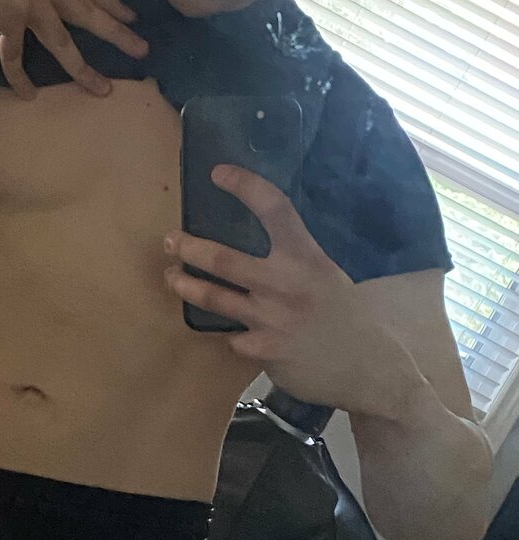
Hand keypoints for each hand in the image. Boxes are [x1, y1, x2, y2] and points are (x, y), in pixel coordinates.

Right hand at [0, 0, 148, 98]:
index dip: (112, 3)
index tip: (134, 15)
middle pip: (89, 12)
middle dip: (119, 33)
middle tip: (143, 50)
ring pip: (64, 42)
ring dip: (84, 70)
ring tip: (103, 90)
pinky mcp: (8, 17)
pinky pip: (17, 56)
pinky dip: (20, 77)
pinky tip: (28, 93)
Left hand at [163, 163, 408, 414]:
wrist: (369, 366)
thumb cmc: (344, 316)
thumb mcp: (325, 276)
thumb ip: (293, 259)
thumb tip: (258, 238)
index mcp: (307, 257)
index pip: (275, 208)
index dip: (245, 186)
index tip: (217, 173)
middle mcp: (287, 283)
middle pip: (225, 260)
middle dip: (191, 249)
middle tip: (170, 241)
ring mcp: (273, 318)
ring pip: (215, 298)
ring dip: (186, 286)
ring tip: (170, 277)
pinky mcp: (265, 350)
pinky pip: (230, 338)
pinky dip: (227, 334)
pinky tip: (227, 332)